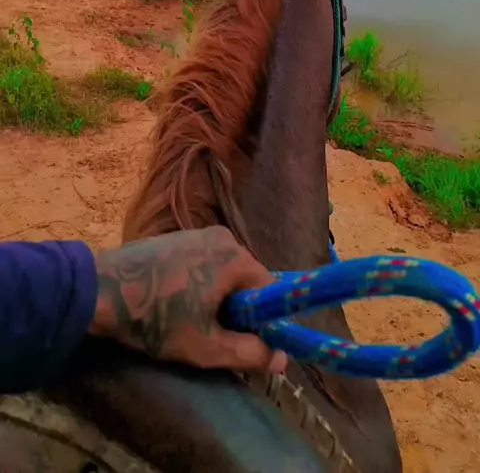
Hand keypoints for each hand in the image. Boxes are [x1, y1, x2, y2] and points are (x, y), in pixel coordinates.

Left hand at [89, 225, 286, 373]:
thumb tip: (281, 358)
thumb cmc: (156, 318)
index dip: (264, 322)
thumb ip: (248, 353)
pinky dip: (198, 288)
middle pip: (246, 282)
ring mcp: (196, 235)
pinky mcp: (175, 240)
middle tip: (215, 339)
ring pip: (222, 276)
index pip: (270, 291)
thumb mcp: (206, 347)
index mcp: (235, 256)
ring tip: (191, 326)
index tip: (246, 345)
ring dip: (216, 302)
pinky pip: (202, 266)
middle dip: (237, 313)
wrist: (98, 291)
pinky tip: (175, 308)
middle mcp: (221, 237)